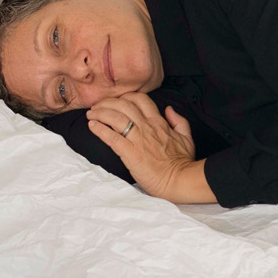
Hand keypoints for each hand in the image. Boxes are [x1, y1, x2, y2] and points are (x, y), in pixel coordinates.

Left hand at [88, 92, 213, 203]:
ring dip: (100, 113)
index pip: (140, 99)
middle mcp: (147, 127)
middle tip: (98, 106)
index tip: (117, 101)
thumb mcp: (186, 137)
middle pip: (123, 105)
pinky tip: (92, 126)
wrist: (179, 180)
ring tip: (91, 114)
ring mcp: (138, 139)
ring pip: (115, 117)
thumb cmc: (182, 162)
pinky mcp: (130, 153)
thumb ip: (178, 121)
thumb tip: (169, 109)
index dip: (126, 97)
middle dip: (107, 102)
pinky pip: (111, 137)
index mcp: (159, 122)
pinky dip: (99, 129)